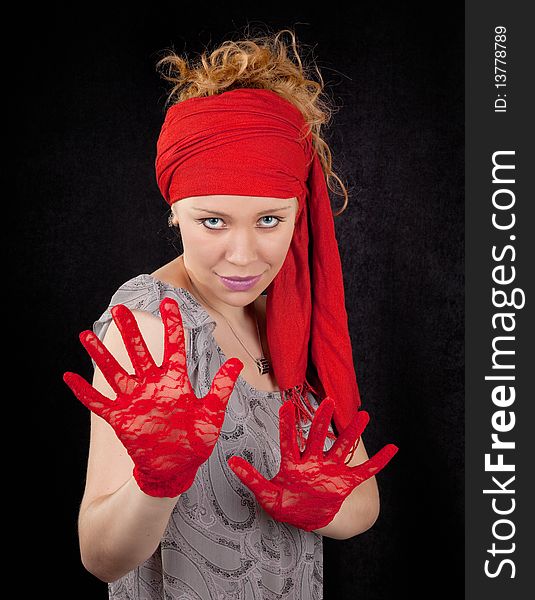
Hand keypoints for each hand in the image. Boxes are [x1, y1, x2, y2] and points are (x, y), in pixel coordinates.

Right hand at [63, 297, 242, 497]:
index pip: (174, 346)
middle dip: (130, 331)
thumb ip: (221, 388)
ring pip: (115, 371)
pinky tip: (68, 377)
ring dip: (101, 354)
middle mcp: (153, 385)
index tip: (169, 301)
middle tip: (119, 309)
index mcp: (176, 381)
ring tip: (86, 334)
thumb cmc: (195, 441)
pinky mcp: (121, 418)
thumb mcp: (212, 414)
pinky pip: (99, 402)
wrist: (176, 469)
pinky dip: (84, 392)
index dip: (172, 324)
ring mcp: (135, 400)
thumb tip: (237, 362)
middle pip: (140, 352)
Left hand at [227, 397, 397, 530]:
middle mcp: (313, 461)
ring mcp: (330, 470)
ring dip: (352, 432)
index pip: (289, 441)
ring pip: (342, 447)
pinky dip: (379, 461)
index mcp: (293, 464)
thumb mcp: (267, 495)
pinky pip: (364, 470)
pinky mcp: (345, 481)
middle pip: (318, 437)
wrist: (309, 520)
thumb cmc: (286, 505)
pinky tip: (392, 449)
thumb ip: (252, 479)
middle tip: (326, 400)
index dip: (288, 425)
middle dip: (322, 420)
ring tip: (363, 414)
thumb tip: (231, 462)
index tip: (286, 406)